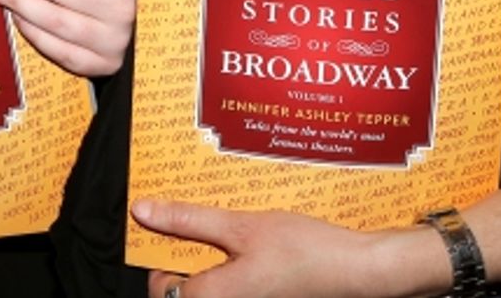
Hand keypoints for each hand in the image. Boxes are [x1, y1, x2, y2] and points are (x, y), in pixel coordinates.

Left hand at [130, 199, 446, 297]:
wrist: (358, 271)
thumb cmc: (304, 251)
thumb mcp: (240, 227)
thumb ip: (189, 220)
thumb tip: (143, 211)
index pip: (162, 288)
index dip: (158, 256)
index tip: (168, 225)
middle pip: (185, 285)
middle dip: (186, 250)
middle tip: (200, 219)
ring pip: (211, 280)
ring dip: (210, 253)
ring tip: (226, 224)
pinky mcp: (263, 297)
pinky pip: (233, 281)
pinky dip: (231, 260)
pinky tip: (248, 238)